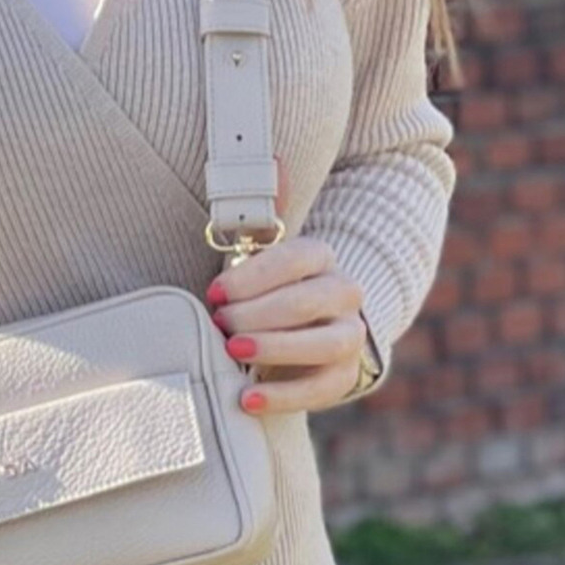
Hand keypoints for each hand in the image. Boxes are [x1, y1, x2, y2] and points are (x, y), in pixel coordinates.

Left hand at [205, 156, 371, 415]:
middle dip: (260, 313)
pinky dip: (284, 396)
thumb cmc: (268, 289)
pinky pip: (322, 388)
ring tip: (233, 353)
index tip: (214, 293)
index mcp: (321, 256)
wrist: (308, 330)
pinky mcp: (345, 377)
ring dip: (276, 348)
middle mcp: (344, 292)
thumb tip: (275, 165)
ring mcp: (350, 335)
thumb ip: (261, 218)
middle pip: (310, 300)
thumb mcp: (258, 255)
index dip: (254, 276)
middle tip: (220, 324)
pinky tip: (246, 399)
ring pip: (326, 342)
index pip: (296, 258)